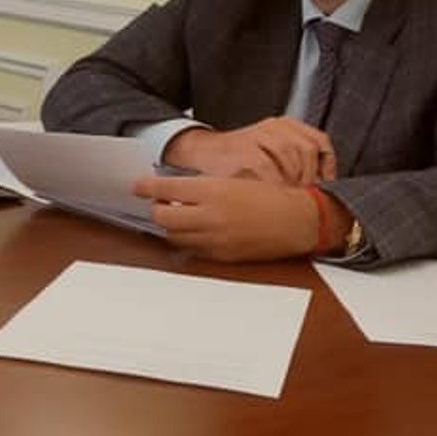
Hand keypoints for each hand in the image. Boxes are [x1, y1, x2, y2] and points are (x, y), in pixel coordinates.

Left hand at [134, 175, 348, 261]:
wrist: (299, 220)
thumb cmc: (273, 197)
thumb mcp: (237, 179)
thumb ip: (205, 186)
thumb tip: (178, 189)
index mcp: (214, 191)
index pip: (166, 189)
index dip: (147, 187)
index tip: (138, 186)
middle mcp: (210, 216)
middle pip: (164, 217)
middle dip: (156, 209)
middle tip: (158, 203)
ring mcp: (215, 239)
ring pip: (175, 236)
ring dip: (170, 227)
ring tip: (176, 217)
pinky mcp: (222, 256)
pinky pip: (193, 250)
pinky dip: (188, 241)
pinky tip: (194, 233)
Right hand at [163, 117, 335, 185]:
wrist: (205, 151)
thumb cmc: (240, 157)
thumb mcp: (271, 153)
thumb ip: (294, 163)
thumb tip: (319, 188)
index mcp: (286, 126)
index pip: (320, 140)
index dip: (328, 165)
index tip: (326, 185)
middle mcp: (275, 127)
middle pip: (308, 148)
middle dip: (311, 175)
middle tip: (307, 194)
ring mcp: (259, 135)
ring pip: (291, 155)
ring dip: (294, 179)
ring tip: (291, 195)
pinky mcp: (244, 149)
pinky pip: (267, 167)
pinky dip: (275, 183)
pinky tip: (274, 194)